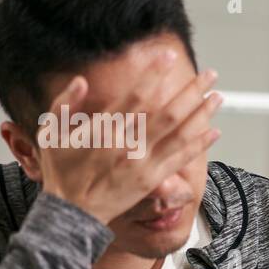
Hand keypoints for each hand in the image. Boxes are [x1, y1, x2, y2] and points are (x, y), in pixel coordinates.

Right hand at [36, 49, 222, 224]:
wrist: (73, 212)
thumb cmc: (63, 172)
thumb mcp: (51, 134)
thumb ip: (64, 104)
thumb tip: (80, 81)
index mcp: (106, 130)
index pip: (137, 96)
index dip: (155, 74)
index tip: (169, 56)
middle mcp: (129, 145)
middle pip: (168, 112)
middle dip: (191, 91)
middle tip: (209, 74)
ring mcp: (144, 163)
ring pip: (180, 134)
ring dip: (201, 115)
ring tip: (217, 97)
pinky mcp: (153, 180)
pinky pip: (180, 159)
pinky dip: (198, 145)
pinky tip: (214, 131)